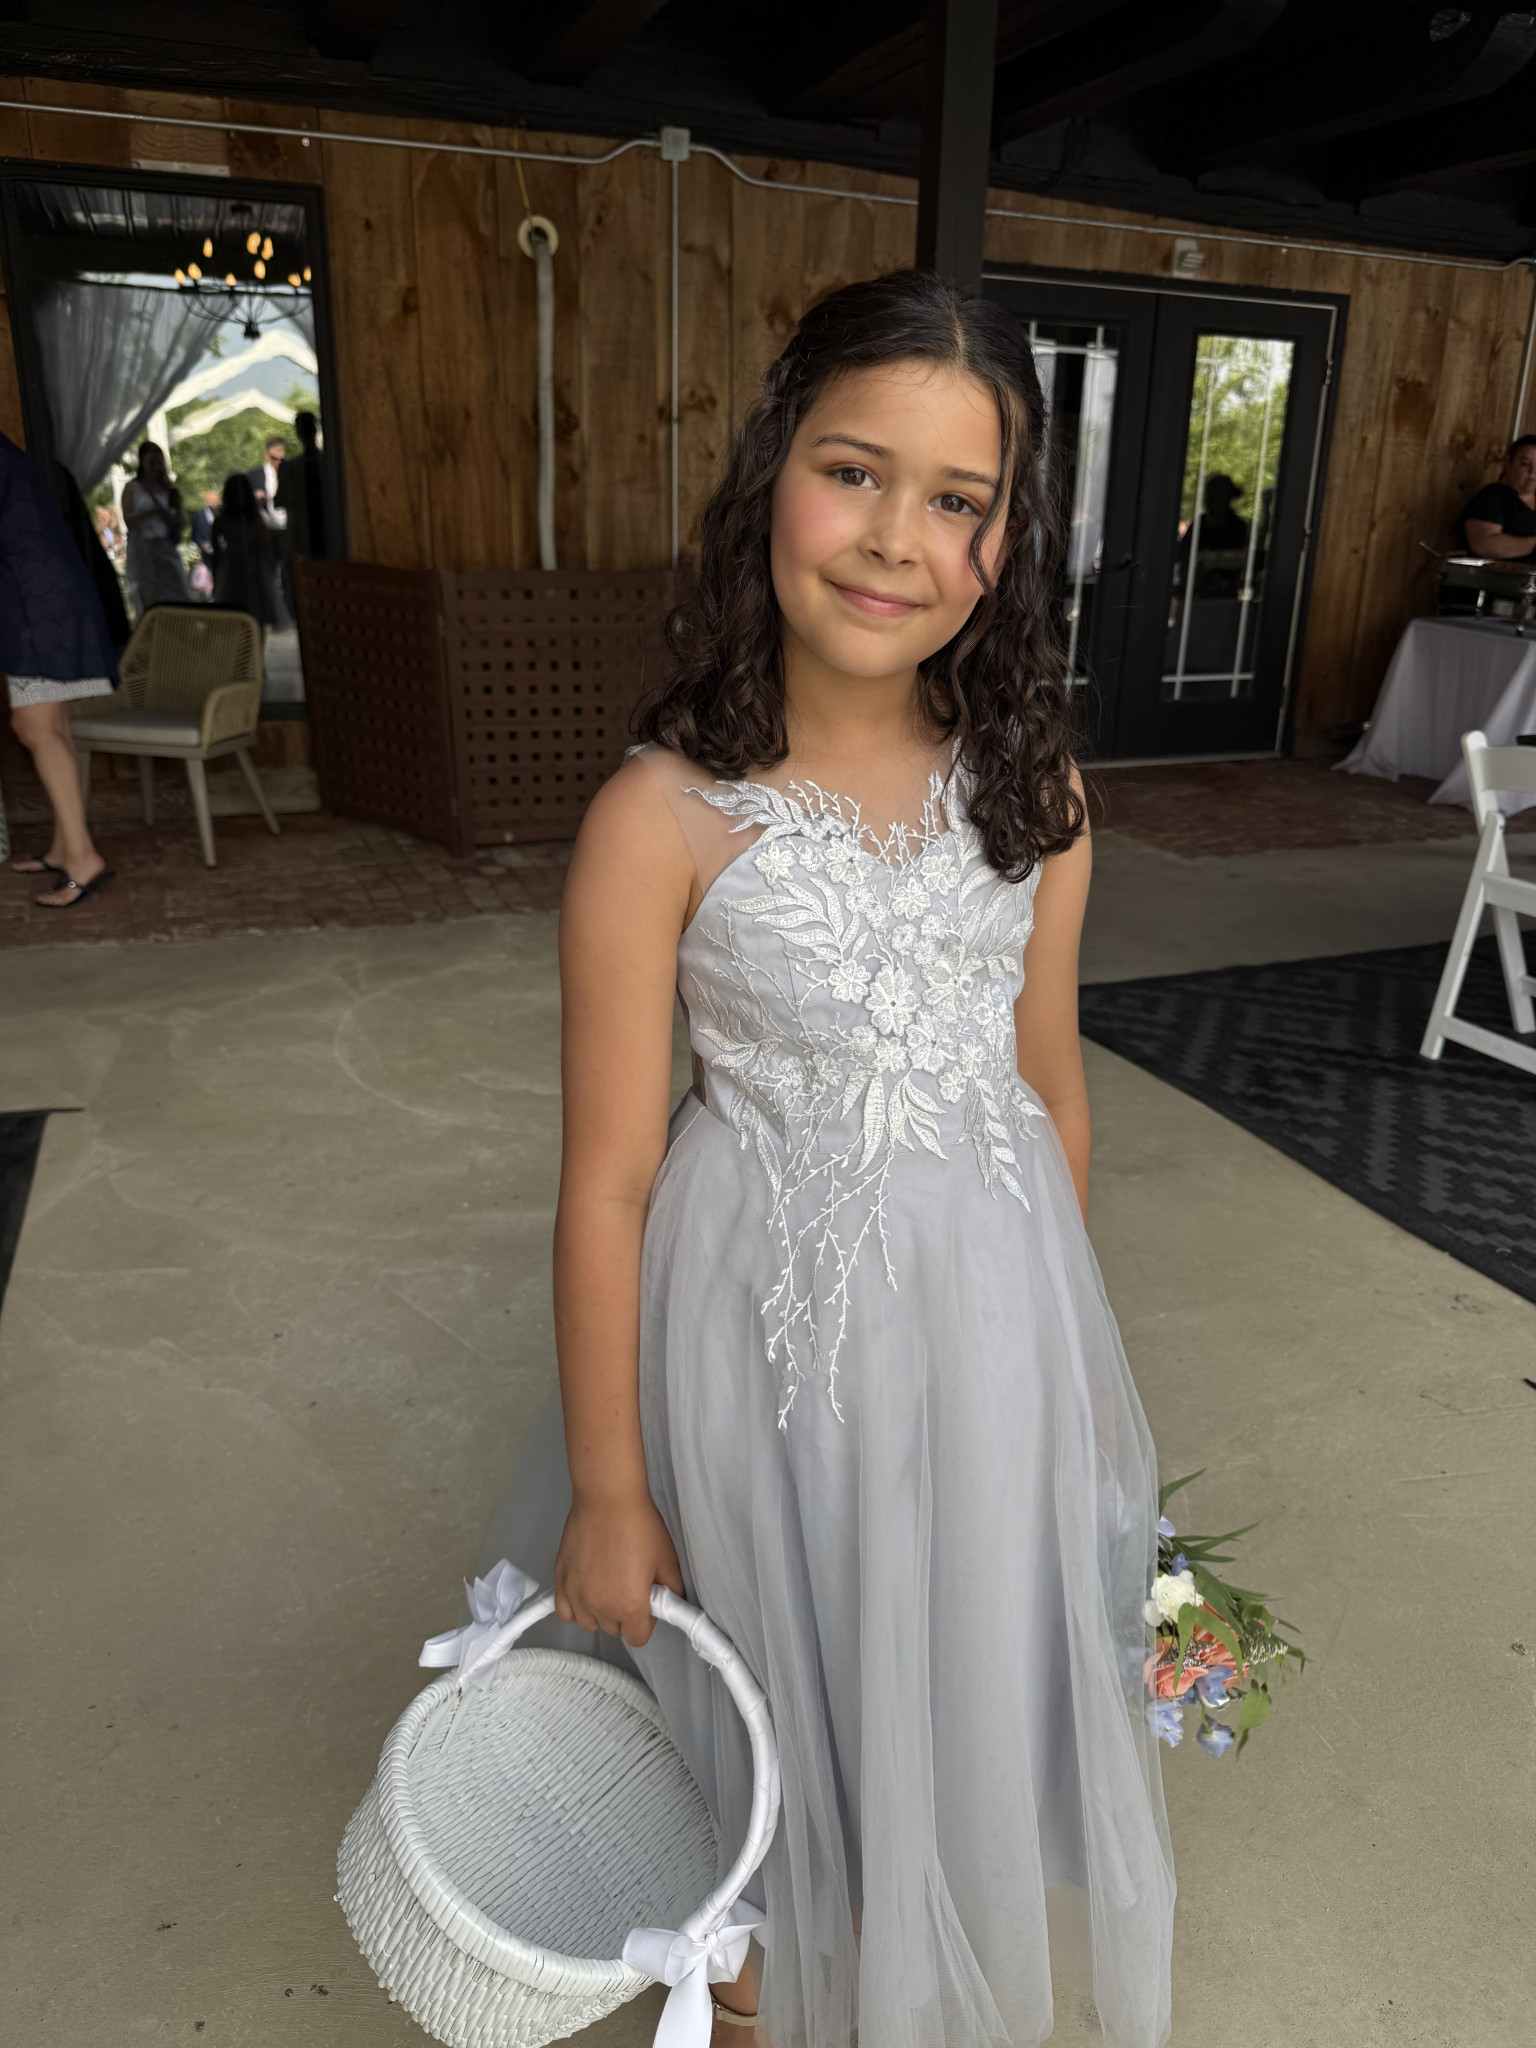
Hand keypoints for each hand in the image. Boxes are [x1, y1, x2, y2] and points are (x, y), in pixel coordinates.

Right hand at [555, 1489, 682, 1645]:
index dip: (646, 1621)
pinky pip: (565, 1611)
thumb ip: (672, 1590)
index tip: (647, 1603)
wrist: (608, 1499)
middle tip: (630, 1585)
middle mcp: (600, 1608)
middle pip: (614, 1629)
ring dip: (600, 1611)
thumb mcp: (668, 1559)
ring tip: (608, 1584)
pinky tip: (586, 1591)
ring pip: (590, 1622)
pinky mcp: (561, 1581)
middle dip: (625, 1613)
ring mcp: (577, 1595)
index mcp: (630, 1607)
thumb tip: (672, 1604)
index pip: (638, 1637)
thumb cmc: (639, 1525)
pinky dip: (575, 1607)